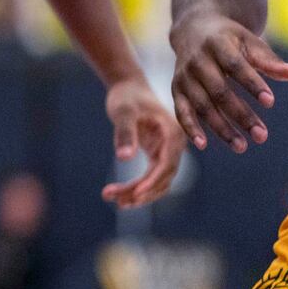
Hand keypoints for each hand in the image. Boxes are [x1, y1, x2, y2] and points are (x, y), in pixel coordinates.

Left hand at [100, 78, 185, 207]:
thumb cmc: (127, 96)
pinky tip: (120, 196)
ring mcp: (167, 152)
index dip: (152, 181)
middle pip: (162, 177)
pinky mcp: (157, 156)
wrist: (128, 87)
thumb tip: (124, 158)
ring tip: (113, 200)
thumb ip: (125, 132)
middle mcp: (174, 145)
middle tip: (114, 199)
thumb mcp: (123, 111)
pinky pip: (151, 178)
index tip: (135, 193)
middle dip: (140, 191)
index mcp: (173, 132)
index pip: (167, 164)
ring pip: (157, 182)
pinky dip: (137, 189)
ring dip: (138, 195)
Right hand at [169, 12, 287, 152]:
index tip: (270, 102)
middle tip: (261, 136)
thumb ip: (269, 60)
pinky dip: (190, 127)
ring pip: (202, 105)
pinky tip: (203, 144)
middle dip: (240, 114)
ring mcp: (184, 76)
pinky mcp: (176, 89)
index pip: (235, 66)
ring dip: (220, 127)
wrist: (193, 29)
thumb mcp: (249, 42)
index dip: (252, 84)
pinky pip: (182, 111)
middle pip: (219, 91)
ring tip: (242, 146)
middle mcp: (197, 60)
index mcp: (217, 44)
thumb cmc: (229, 39)